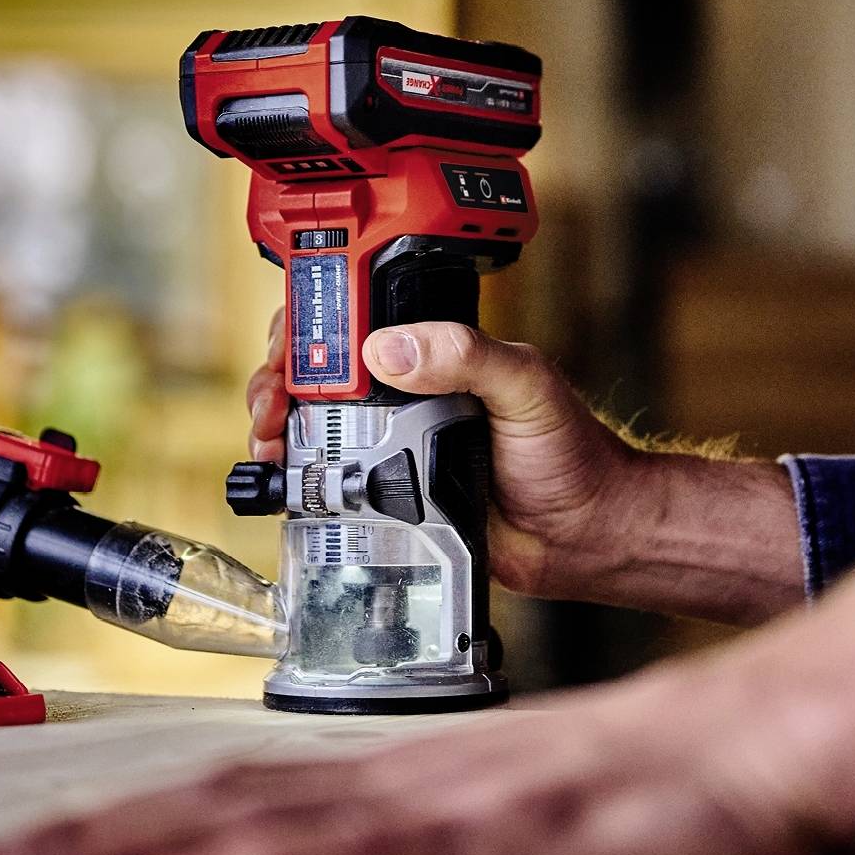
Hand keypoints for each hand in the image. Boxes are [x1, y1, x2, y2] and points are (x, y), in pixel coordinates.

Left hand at [0, 566, 854, 854]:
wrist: (760, 736)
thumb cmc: (661, 782)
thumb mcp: (532, 814)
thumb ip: (444, 830)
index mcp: (416, 773)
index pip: (253, 792)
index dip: (140, 822)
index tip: (49, 848)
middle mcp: (412, 778)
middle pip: (230, 801)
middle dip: (99, 840)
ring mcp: (453, 805)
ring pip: (273, 826)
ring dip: (142, 852)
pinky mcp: (504, 840)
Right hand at [244, 309, 639, 600]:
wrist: (583, 537)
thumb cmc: (572, 455)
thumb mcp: (526, 386)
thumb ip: (467, 356)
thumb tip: (390, 349)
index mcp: (439, 353)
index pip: (361, 317)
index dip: (316, 323)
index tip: (294, 344)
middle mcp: (409, 392)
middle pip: (320, 368)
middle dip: (280, 374)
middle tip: (272, 400)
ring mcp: (395, 443)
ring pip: (313, 420)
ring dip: (277, 422)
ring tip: (271, 438)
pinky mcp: (388, 493)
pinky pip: (329, 477)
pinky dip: (296, 474)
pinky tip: (285, 478)